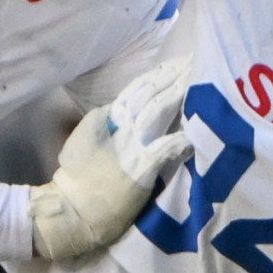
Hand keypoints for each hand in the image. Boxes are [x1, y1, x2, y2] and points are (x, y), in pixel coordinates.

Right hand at [28, 62, 192, 258]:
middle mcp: (119, 125)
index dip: (159, 74)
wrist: (72, 210)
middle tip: (196, 62)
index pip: (138, 88)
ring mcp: (130, 145)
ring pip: (158, 109)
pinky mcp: (141, 167)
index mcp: (106, 117)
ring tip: (200, 82)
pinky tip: (195, 134)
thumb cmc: (78, 180)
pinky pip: (166, 148)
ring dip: (180, 94)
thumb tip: (122, 113)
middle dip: (175, 76)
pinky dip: (181, 140)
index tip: (179, 64)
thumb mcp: (86, 140)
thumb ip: (106, 124)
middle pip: (151, 92)